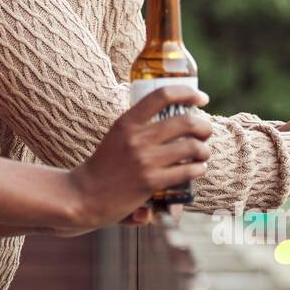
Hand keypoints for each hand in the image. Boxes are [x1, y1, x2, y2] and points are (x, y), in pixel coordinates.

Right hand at [64, 87, 211, 229]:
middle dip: (204, 126)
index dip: (187, 92)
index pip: (162, 95)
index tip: (201, 98)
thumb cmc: (102, 167)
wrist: (83, 196)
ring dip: (204, 150)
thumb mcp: (116, 137)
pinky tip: (198, 169)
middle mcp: (137, 138)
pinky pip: (187, 171)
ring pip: (192, 147)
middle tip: (206, 132)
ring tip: (203, 153)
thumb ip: (138, 128)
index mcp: (127, 122)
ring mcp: (145, 160)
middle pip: (185, 121)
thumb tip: (170, 121)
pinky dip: (199, 169)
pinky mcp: (151, 182)